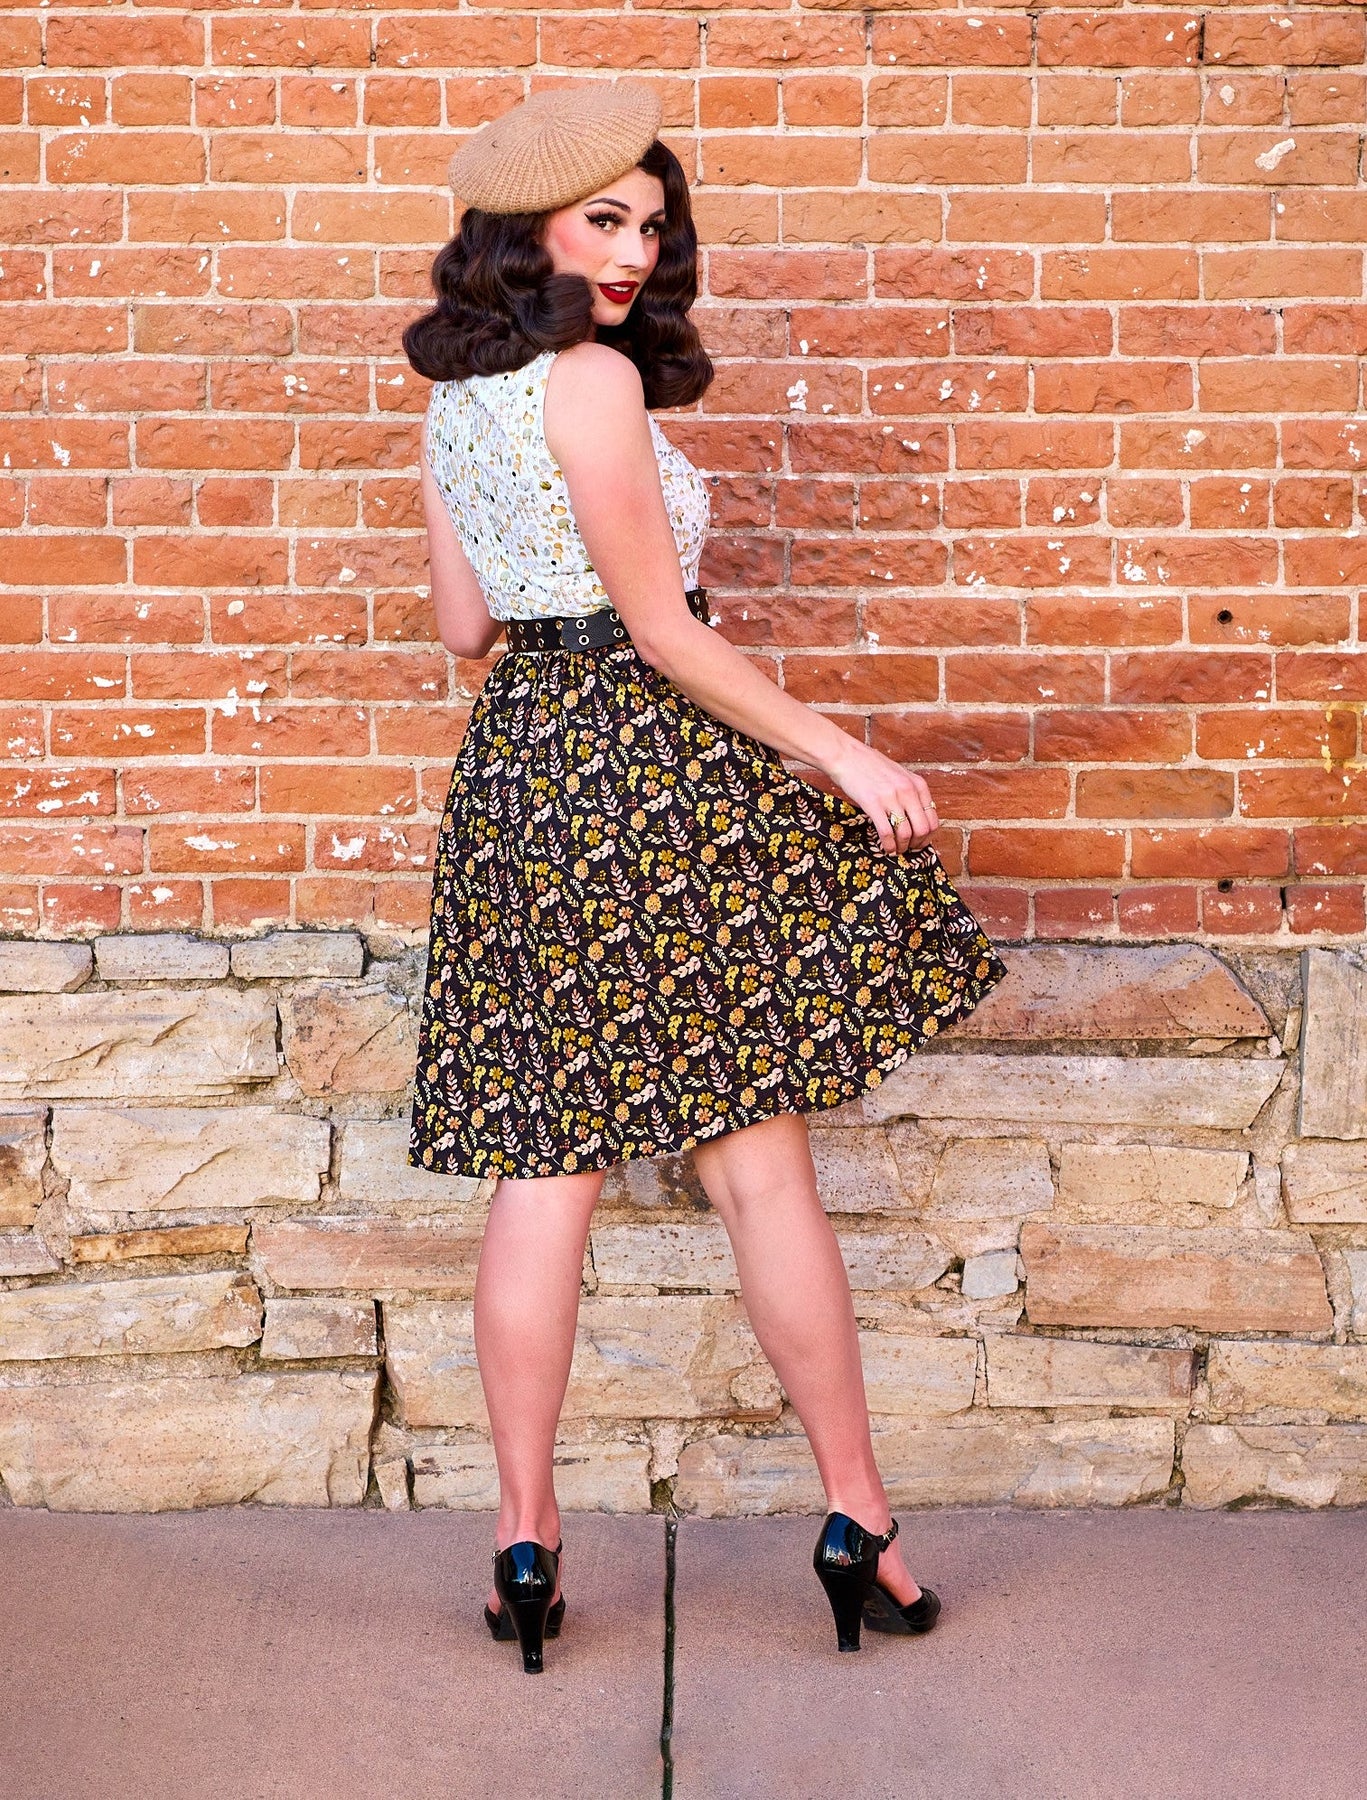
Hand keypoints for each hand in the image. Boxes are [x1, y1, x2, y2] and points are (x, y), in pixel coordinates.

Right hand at [823, 739, 938, 854]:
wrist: (846, 755)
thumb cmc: (870, 766)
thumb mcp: (899, 775)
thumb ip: (910, 793)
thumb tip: (916, 818)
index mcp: (918, 784)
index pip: (933, 820)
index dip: (927, 837)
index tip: (919, 843)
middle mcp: (908, 791)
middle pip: (922, 829)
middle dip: (916, 845)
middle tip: (908, 849)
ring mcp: (891, 797)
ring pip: (905, 833)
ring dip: (901, 847)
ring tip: (895, 849)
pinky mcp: (873, 803)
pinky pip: (886, 832)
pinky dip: (888, 845)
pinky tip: (885, 847)